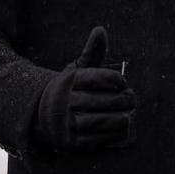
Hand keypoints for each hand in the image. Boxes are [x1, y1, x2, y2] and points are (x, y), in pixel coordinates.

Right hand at [33, 27, 135, 150]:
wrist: (42, 117)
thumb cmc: (70, 90)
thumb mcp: (78, 70)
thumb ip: (92, 52)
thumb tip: (100, 30)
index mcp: (69, 81)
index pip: (96, 78)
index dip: (115, 80)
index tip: (123, 82)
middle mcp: (64, 102)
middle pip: (99, 101)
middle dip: (121, 100)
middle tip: (132, 99)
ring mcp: (66, 124)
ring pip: (98, 122)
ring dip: (119, 119)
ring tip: (129, 115)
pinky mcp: (72, 143)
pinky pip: (96, 140)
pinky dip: (113, 135)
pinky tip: (123, 129)